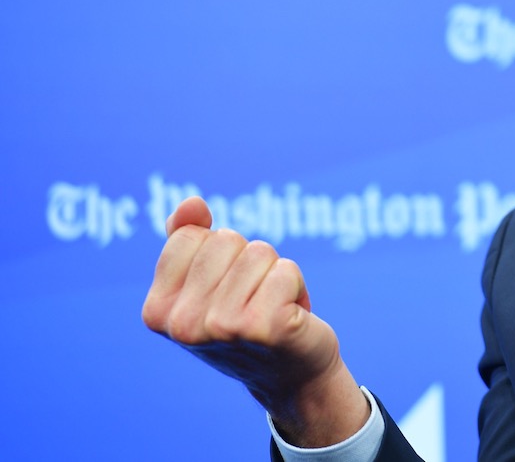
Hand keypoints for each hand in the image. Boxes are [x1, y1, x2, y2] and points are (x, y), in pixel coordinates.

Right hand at [142, 197, 369, 446]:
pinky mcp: (265, 329)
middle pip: (226, 240)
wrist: (290, 371)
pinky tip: (291, 317)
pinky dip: (297, 286)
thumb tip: (192, 203)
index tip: (227, 288)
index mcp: (158, 311)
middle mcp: (183, 325)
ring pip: (260, 252)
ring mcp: (223, 329)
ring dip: (275, 274)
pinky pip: (286, 271)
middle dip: (250, 261)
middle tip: (254, 300)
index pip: (191, 236)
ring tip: (272, 307)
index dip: (219, 253)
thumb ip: (189, 238)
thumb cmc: (246, 318)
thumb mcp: (208, 280)